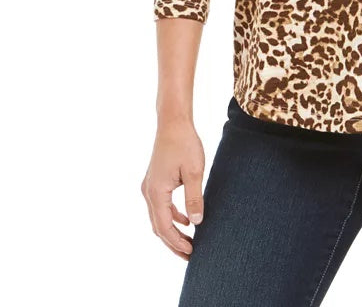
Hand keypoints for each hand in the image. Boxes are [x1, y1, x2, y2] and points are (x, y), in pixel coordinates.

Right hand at [141, 117, 205, 259]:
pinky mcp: (154, 181)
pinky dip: (172, 216)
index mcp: (156, 192)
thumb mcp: (193, 172)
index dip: (177, 243)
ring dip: (172, 231)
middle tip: (190, 256)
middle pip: (159, 227)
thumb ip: (194, 199)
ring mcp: (149, 187)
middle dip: (173, 243)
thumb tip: (196, 223)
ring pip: (159, 218)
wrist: (173, 123)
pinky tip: (185, 221)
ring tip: (188, 243)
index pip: (164, 227)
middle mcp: (148, 192)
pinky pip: (161, 206)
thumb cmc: (184, 144)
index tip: (191, 252)